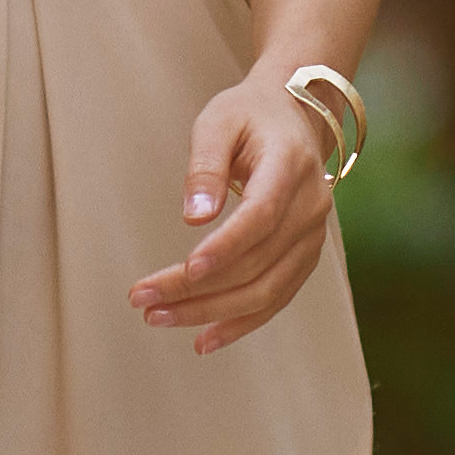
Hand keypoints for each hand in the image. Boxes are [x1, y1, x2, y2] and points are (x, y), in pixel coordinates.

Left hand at [133, 66, 346, 351]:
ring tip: (159, 317)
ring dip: (212, 312)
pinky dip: (241, 323)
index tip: (185, 270)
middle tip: (143, 300)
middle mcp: (310, 206)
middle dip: (198, 288)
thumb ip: (205, 166)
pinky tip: (204, 339)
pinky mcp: (304, 256)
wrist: (294, 117)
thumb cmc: (248, 116)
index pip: (260, 217)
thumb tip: (194, 216)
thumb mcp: (218, 121)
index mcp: (290, 166)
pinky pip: (276, 298)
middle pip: (256, 262)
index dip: (225, 247)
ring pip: (266, 290)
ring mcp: (311, 236)